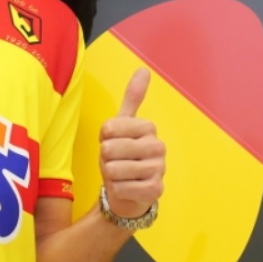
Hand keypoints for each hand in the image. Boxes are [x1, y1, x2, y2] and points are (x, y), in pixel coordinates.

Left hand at [98, 67, 165, 219]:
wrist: (130, 192)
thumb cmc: (122, 155)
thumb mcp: (123, 125)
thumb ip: (133, 98)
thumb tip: (143, 69)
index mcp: (148, 127)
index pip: (108, 128)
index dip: (103, 138)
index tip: (113, 142)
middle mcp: (158, 146)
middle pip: (109, 149)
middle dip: (106, 159)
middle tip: (116, 162)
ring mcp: (158, 169)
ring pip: (113, 169)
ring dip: (111, 176)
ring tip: (121, 175)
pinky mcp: (155, 190)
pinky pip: (121, 188)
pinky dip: (118, 190)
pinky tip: (127, 188)